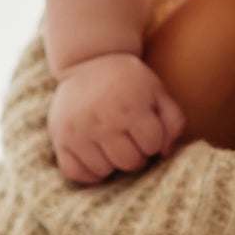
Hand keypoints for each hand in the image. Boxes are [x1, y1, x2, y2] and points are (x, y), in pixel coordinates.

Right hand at [48, 52, 184, 184]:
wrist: (88, 60)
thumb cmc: (129, 81)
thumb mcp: (158, 91)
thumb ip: (174, 121)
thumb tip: (164, 153)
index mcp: (130, 108)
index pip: (152, 146)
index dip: (153, 139)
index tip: (145, 126)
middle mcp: (102, 121)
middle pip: (129, 162)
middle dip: (136, 153)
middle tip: (129, 137)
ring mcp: (78, 131)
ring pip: (104, 170)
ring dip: (112, 161)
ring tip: (112, 142)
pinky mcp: (61, 138)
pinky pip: (76, 174)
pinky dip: (89, 172)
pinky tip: (95, 155)